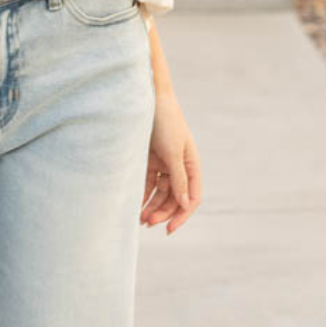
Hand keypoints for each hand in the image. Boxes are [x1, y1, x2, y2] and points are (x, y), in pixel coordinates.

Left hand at [141, 90, 200, 232]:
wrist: (147, 97)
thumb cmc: (165, 121)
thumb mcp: (172, 152)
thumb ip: (178, 178)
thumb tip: (186, 205)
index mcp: (191, 164)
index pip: (192, 198)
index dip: (182, 215)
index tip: (169, 229)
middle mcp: (179, 166)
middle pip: (174, 198)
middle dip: (162, 212)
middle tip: (146, 223)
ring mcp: (163, 164)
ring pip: (159, 193)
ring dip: (151, 207)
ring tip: (139, 219)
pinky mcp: (147, 160)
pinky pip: (146, 183)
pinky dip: (142, 195)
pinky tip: (134, 206)